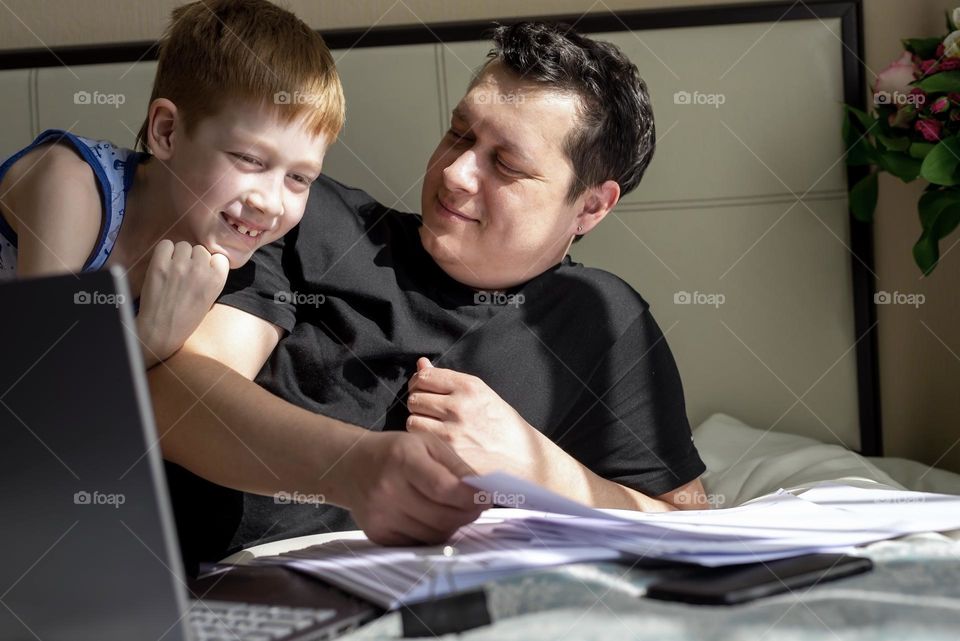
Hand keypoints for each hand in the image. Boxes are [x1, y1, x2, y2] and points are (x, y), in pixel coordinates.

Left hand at [136, 240, 228, 367]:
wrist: (161, 330)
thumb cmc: (187, 317)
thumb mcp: (210, 298)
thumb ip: (212, 277)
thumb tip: (206, 259)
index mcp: (217, 280)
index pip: (219, 257)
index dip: (210, 264)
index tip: (203, 273)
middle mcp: (201, 270)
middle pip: (200, 250)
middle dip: (193, 260)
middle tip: (185, 275)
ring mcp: (180, 266)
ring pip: (183, 245)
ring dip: (178, 255)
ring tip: (173, 271)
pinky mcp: (160, 265)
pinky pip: (166, 244)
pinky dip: (164, 252)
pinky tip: (163, 265)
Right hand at [341, 430, 483, 545]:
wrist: (350, 467)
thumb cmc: (395, 452)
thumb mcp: (426, 444)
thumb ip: (456, 466)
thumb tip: (482, 490)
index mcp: (403, 460)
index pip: (443, 488)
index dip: (470, 497)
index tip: (486, 497)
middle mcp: (388, 490)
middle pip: (442, 516)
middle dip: (468, 513)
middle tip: (476, 505)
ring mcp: (381, 516)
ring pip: (434, 534)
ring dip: (452, 524)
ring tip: (452, 508)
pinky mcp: (378, 534)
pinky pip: (419, 543)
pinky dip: (433, 533)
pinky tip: (432, 517)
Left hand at [405, 358, 545, 478]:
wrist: (522, 458)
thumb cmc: (502, 425)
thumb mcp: (481, 395)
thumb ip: (448, 380)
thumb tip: (421, 364)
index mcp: (470, 386)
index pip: (425, 377)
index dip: (419, 384)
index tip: (424, 392)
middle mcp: (459, 405)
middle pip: (415, 397)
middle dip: (419, 404)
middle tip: (430, 413)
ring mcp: (452, 430)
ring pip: (413, 420)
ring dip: (419, 424)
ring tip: (432, 429)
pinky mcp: (448, 452)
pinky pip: (419, 440)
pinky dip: (422, 441)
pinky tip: (435, 443)